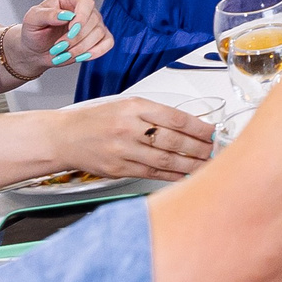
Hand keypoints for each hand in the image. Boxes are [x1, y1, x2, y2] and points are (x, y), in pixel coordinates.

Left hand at [11, 0, 113, 75]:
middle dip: (75, 38)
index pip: (85, 1)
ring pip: (99, 34)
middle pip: (93, 20)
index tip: (71, 30)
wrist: (36, 50)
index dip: (82, 16)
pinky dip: (95, 52)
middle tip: (58, 47)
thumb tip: (65, 15)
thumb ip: (47, 14)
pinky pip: (107, 43)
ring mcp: (94, 23)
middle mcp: (84, 8)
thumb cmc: (34, 31)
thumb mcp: (32, 19)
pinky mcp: (98, 38)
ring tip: (64, 53)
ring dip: (81, 48)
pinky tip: (81, 56)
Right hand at [47, 96, 214, 181]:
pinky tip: (186, 176)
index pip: (175, 117)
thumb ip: (155, 114)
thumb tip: (189, 126)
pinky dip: (172, 176)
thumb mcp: (126, 106)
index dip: (199, 127)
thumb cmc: (97, 120)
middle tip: (216, 151)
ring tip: (207, 165)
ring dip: (190, 164)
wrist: (64, 137)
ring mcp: (123, 150)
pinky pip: (152, 174)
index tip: (213, 132)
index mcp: (134, 107)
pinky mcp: (119, 169)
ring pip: (165, 160)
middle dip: (199, 148)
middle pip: (173, 140)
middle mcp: (129, 128)